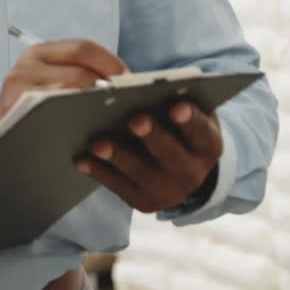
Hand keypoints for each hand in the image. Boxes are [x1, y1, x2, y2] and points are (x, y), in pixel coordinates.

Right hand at [0, 39, 127, 131]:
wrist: (3, 139)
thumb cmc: (35, 109)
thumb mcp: (50, 82)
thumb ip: (78, 74)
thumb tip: (125, 77)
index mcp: (38, 53)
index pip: (82, 48)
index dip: (110, 62)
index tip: (130, 79)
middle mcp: (25, 67)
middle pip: (79, 73)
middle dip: (108, 87)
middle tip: (128, 101)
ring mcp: (17, 91)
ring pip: (69, 94)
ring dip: (95, 105)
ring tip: (112, 115)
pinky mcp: (15, 114)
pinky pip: (56, 115)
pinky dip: (77, 120)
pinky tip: (90, 129)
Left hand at [75, 102, 221, 213]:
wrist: (180, 170)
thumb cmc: (178, 128)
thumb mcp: (187, 114)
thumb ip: (175, 101)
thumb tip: (144, 86)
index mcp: (208, 146)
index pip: (201, 131)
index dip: (189, 120)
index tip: (176, 107)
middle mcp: (192, 174)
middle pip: (171, 155)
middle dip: (153, 137)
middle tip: (135, 120)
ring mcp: (168, 192)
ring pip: (141, 174)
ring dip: (118, 157)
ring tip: (98, 143)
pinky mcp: (144, 203)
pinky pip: (118, 187)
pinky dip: (99, 172)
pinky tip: (81, 159)